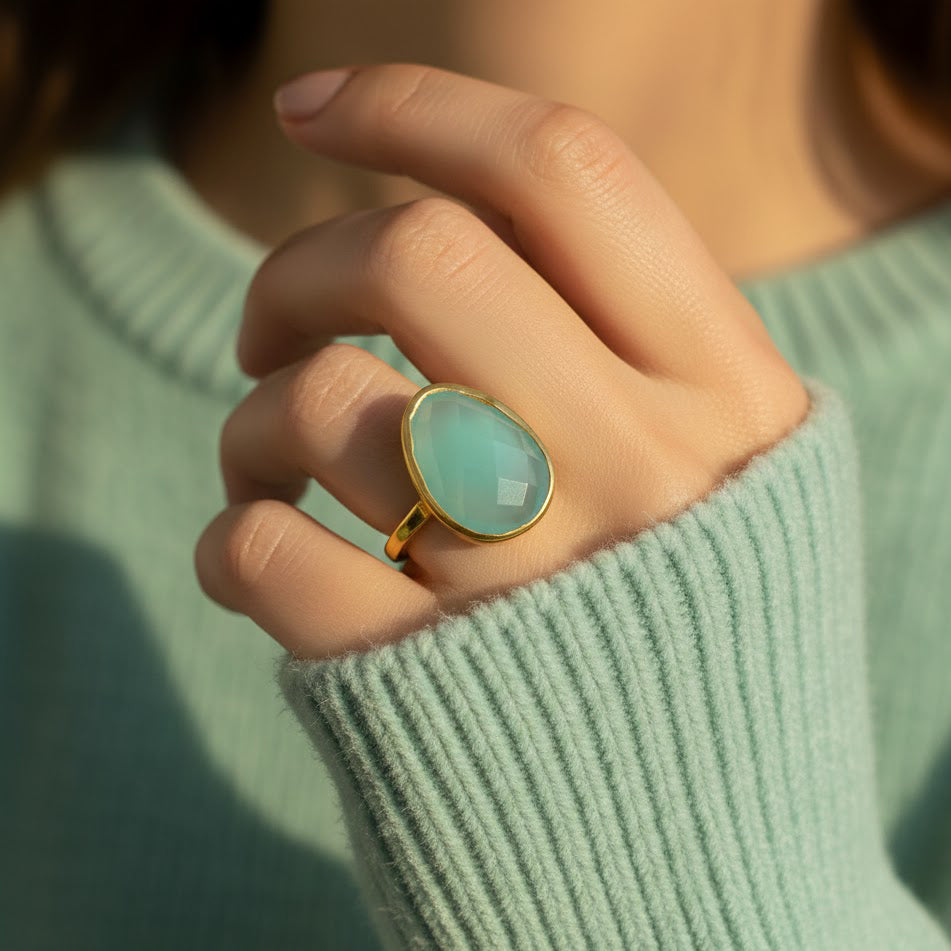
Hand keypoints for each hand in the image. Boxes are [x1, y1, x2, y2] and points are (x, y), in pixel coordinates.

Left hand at [194, 63, 808, 659]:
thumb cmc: (697, 626)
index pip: (566, 173)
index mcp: (727, 396)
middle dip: (301, 264)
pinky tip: (262, 546)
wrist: (704, 844)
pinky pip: (265, 553)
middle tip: (275, 322)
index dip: (422, 106)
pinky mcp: (423, 685)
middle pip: (418, 255)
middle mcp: (638, 472)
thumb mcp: (728, 463)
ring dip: (254, 413)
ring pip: (319, 402)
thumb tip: (470, 207)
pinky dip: (231, 533)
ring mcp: (530, 584)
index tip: (314, 108)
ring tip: (269, 459)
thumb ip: (641, 338)